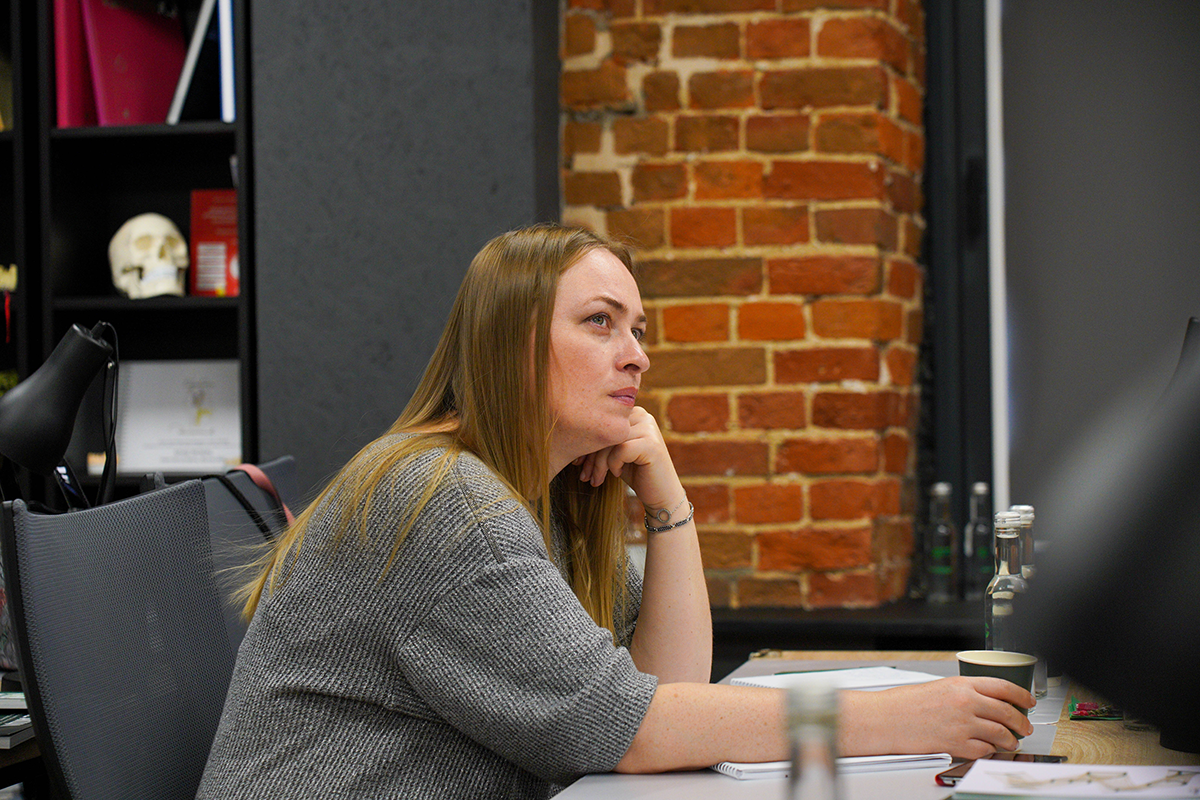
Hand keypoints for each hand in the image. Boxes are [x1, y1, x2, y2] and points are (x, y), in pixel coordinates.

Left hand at [573, 406, 683, 511]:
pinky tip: (617, 474)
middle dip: (590, 455)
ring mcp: (649, 428)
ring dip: (598, 464)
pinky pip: (620, 450)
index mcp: (633, 413)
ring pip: (610, 441)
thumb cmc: (635, 473)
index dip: (587, 442)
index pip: (602, 422)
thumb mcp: (615, 452)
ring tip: (596, 480)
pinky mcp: (652, 444)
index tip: (577, 462)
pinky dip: (614, 465)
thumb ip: (602, 439)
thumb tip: (570, 435)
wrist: (661, 495)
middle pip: (605, 430)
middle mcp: (643, 416)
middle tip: (584, 475)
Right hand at [843, 676, 1035, 759]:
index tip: (1028, 702)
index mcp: (962, 684)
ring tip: (1010, 742)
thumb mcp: (940, 687)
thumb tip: (987, 701)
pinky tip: (989, 749)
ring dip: (1010, 740)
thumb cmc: (906, 703)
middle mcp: (966, 702)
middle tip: (1025, 726)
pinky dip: (990, 751)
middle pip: (1007, 712)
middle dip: (1021, 722)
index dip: (1021, 695)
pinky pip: (985, 750)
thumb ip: (965, 693)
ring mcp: (963, 724)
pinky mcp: (957, 744)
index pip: (1003, 687)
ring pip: (1001, 733)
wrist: (887, 718)